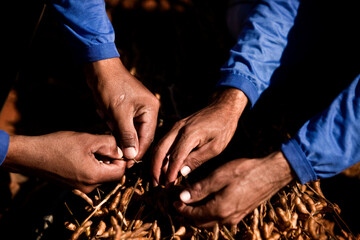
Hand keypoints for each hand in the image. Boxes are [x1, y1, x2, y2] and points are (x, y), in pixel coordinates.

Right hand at [2, 131, 125, 192]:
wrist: (30, 155)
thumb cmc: (57, 146)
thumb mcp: (88, 140)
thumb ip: (109, 144)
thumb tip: (122, 150)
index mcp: (94, 177)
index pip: (121, 171)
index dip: (122, 157)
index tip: (116, 145)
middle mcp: (89, 187)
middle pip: (112, 174)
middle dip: (111, 158)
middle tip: (103, 143)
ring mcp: (80, 188)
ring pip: (101, 174)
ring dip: (101, 160)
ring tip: (90, 147)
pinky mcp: (73, 184)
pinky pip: (90, 175)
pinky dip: (92, 164)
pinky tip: (82, 153)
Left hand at [85, 58, 159, 163]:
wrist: (98, 68)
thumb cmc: (110, 87)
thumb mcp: (118, 114)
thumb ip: (126, 136)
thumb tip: (131, 156)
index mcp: (151, 110)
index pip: (147, 138)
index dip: (136, 152)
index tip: (126, 163)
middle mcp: (148, 110)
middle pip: (138, 136)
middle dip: (123, 138)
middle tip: (111, 139)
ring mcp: (138, 109)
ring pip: (128, 131)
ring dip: (116, 128)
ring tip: (107, 116)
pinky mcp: (127, 108)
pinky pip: (122, 124)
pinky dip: (112, 123)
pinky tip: (105, 112)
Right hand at [151, 88, 247, 185]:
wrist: (222, 107)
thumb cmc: (223, 127)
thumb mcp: (215, 147)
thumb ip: (197, 159)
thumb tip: (181, 172)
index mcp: (190, 134)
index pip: (175, 157)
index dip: (170, 173)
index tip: (168, 186)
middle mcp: (178, 129)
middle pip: (159, 151)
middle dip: (155, 169)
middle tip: (157, 185)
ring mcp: (175, 127)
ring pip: (158, 147)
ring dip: (155, 164)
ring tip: (157, 180)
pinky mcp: (175, 128)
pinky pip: (163, 143)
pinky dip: (160, 156)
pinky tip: (162, 167)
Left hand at [173, 152, 293, 226]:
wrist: (271, 173)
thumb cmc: (245, 171)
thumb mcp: (219, 176)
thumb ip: (200, 189)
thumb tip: (182, 198)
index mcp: (219, 210)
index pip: (193, 215)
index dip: (181, 209)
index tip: (173, 201)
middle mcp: (227, 219)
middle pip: (201, 222)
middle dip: (188, 214)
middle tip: (179, 203)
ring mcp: (235, 218)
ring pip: (210, 222)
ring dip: (198, 214)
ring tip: (191, 201)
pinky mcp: (241, 213)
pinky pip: (220, 218)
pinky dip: (209, 212)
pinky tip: (208, 200)